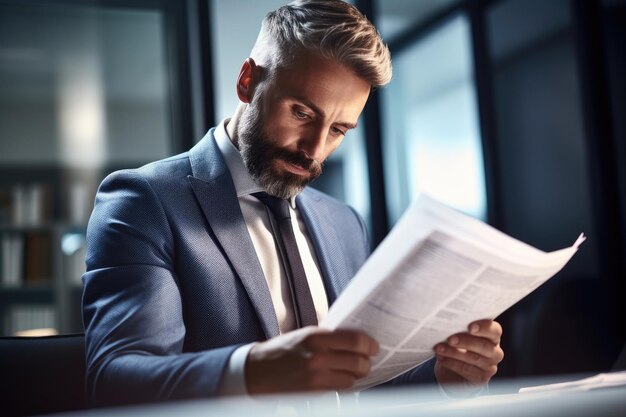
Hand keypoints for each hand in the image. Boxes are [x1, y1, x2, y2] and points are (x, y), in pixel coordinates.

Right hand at [245, 326, 378, 393]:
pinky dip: (344, 384)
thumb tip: (357, 339)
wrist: (258, 370)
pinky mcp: (313, 391)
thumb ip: (330, 337)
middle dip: (366, 362)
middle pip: (358, 361)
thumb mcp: (306, 334)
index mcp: (316, 336)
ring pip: (352, 378)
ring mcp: (316, 375)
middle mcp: (318, 355)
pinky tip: (341, 378)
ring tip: (353, 370)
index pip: (355, 340)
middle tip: (367, 360)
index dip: (370, 344)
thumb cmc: (284, 349)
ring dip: (356, 375)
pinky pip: (340, 388)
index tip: (374, 346)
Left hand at [433, 319, 503, 390]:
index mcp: (493, 336)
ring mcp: (490, 366)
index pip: (495, 330)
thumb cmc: (458, 345)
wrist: (453, 370)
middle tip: (450, 339)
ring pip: (474, 358)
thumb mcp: (460, 334)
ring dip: (454, 353)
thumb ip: (461, 328)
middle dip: (465, 342)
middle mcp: (495, 351)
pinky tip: (442, 358)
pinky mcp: (481, 378)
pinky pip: (467, 370)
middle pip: (484, 346)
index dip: (484, 328)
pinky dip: (452, 363)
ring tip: (440, 348)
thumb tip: (448, 322)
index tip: (470, 327)